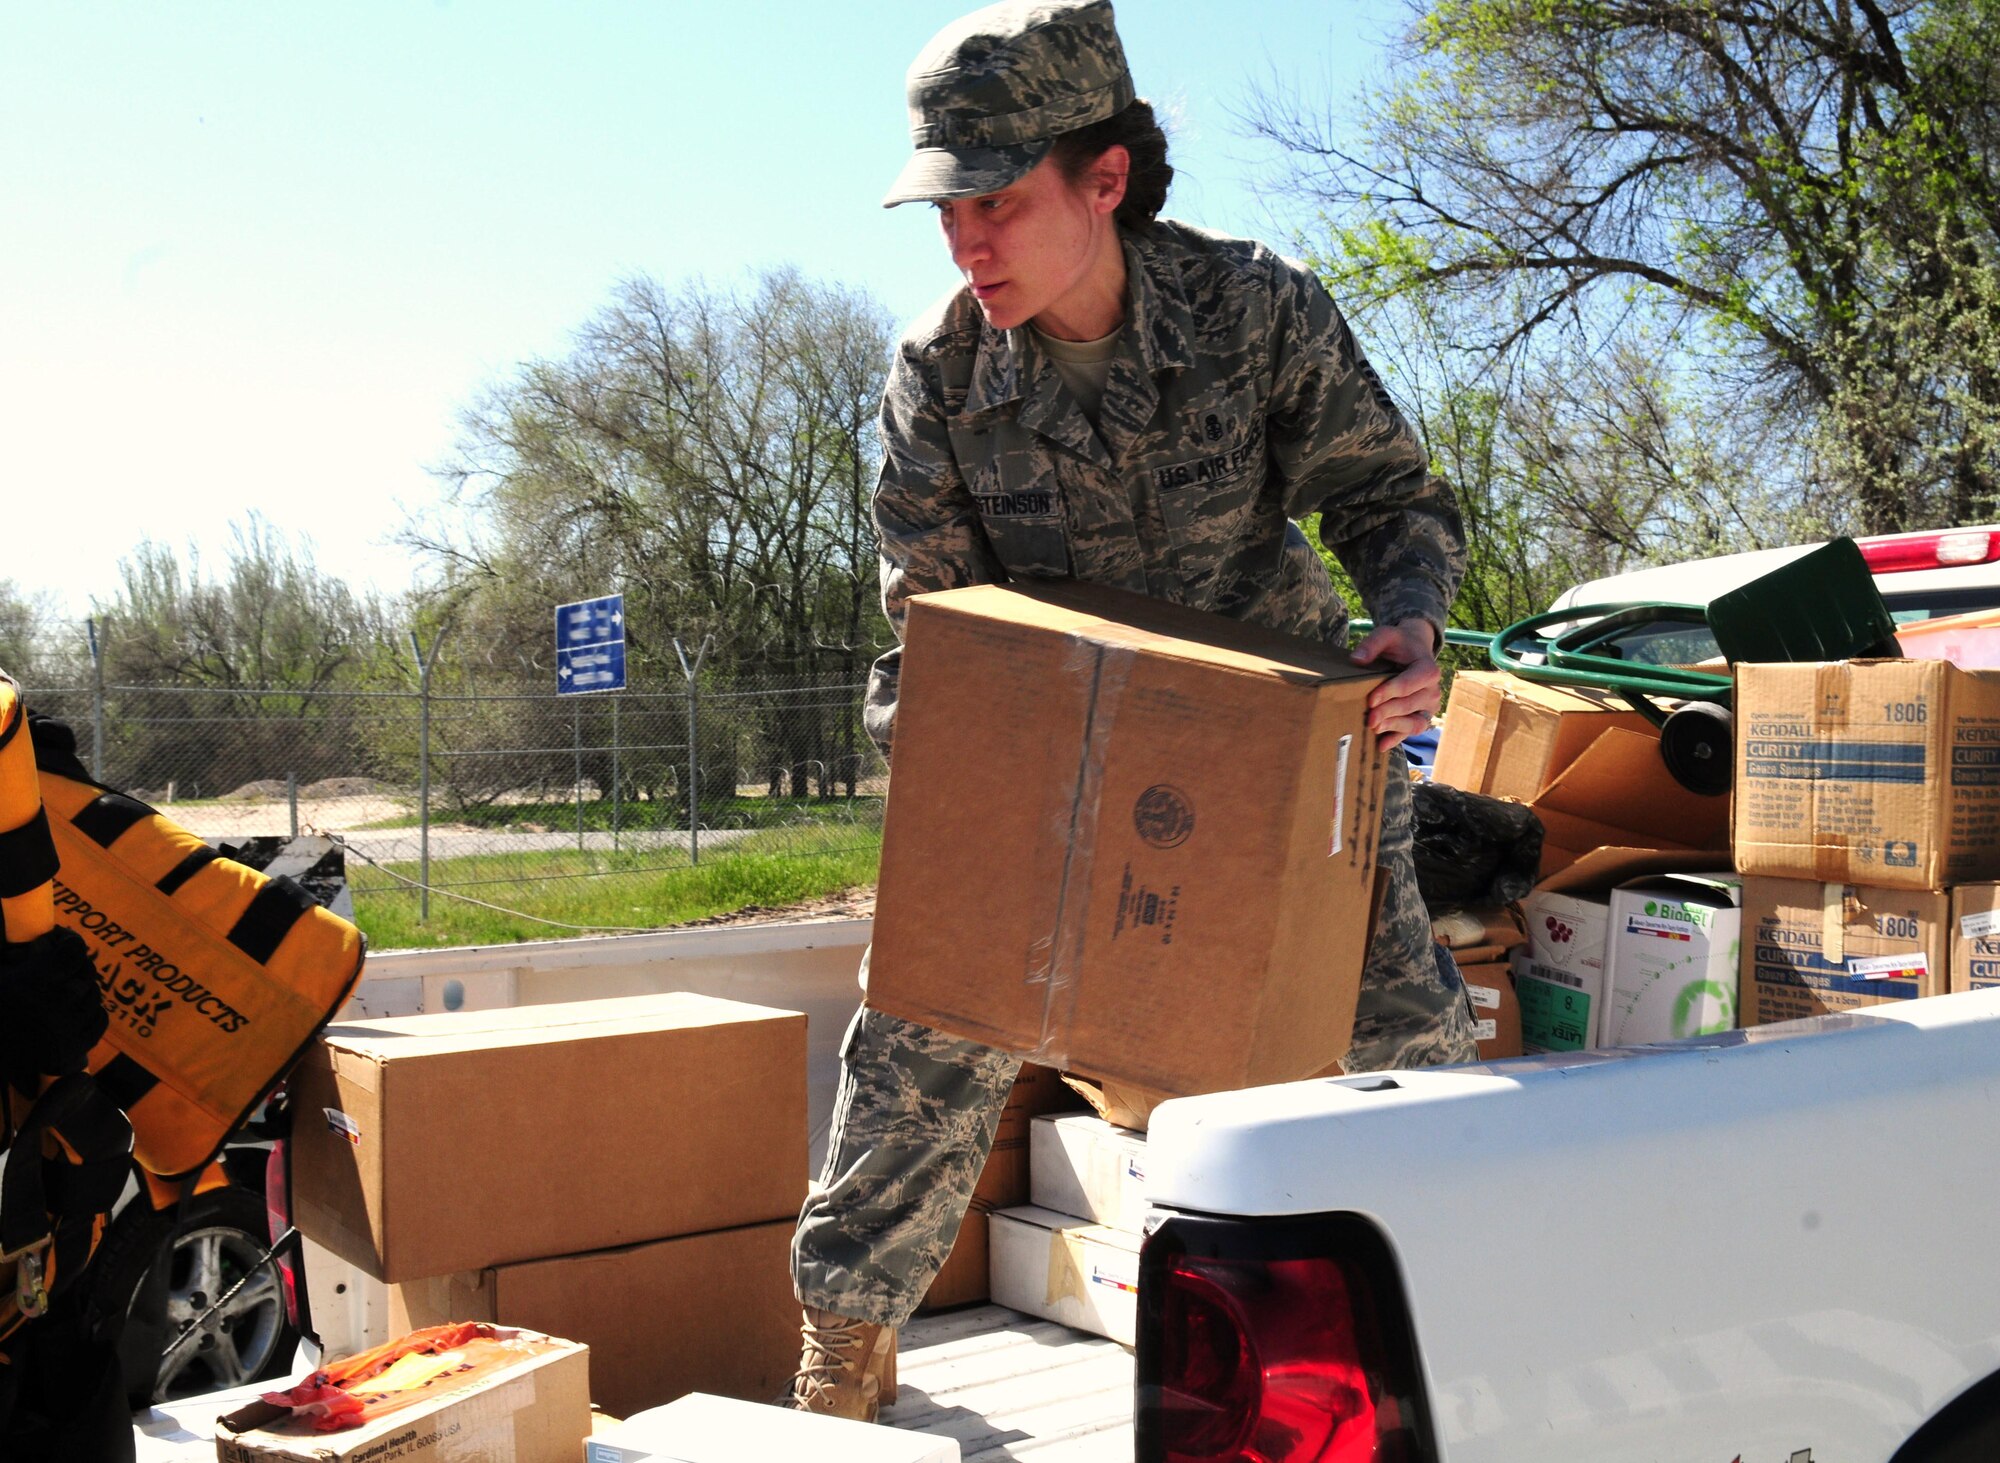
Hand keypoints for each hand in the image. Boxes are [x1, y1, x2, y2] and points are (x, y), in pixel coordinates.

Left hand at [1351, 619, 1441, 751]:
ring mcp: (1429, 706)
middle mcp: (1433, 690)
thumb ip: (1372, 644)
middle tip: (1369, 717)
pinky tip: (1381, 745)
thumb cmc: (1399, 644)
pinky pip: (1412, 732)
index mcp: (1429, 669)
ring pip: (1414, 722)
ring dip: (1394, 727)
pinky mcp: (1422, 716)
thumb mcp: (1386, 635)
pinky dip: (1397, 739)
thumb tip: (1357, 659)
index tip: (1371, 699)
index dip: (1391, 692)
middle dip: (1389, 712)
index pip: (1411, 683)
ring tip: (1374, 728)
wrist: (1413, 650)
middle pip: (1411, 705)